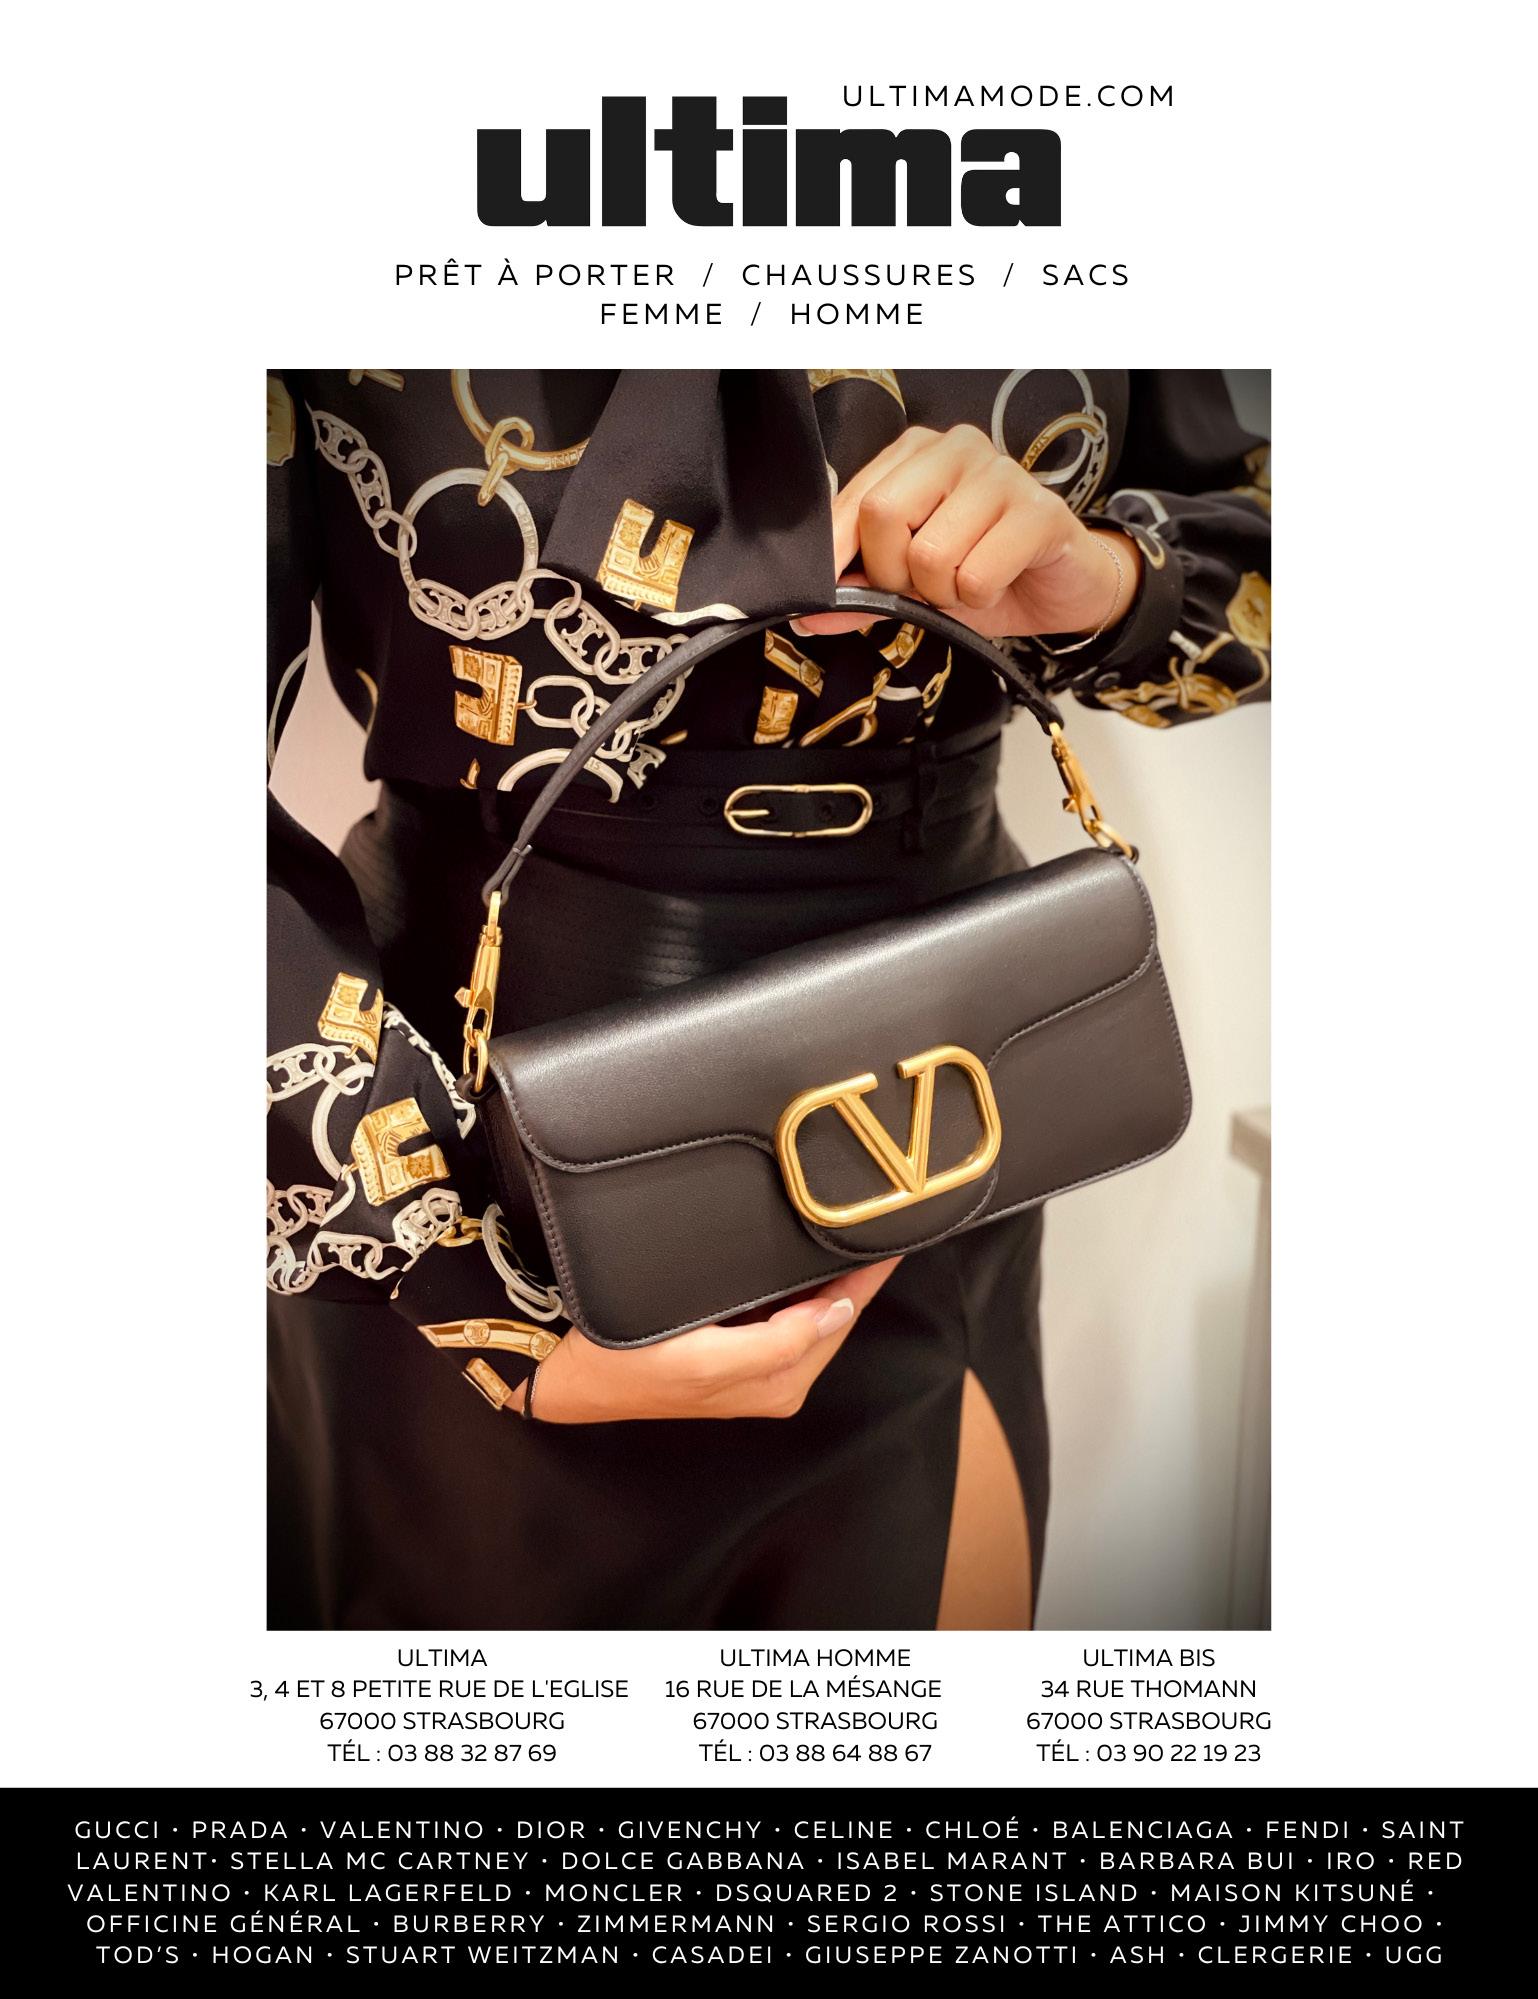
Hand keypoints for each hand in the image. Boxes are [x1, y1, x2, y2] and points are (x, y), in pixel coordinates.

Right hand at [527, 1258, 899, 1422]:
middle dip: (857, 1272)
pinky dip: (801, 1282)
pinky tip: (803, 1253)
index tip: (897, 1232)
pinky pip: (787, 1311)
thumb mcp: (703, 1360)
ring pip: (813, 1309)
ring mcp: (758, 1364)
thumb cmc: (629, 1364)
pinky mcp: (736, 1350)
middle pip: (835, 1312)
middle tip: (878, 1213)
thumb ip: (778, 1344)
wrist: (571, 1372)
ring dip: (830, 1273)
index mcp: (780, 1381)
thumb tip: (839, 1312)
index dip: (870, 1275)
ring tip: (851, 1224)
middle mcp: (778, 1377)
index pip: (843, 1315)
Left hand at [793, 424, 1139, 642]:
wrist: (1059, 588)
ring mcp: (1002, 474)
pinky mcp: (1040, 511)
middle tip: (923, 588)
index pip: (852, 501)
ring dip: (943, 593)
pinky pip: (976, 574)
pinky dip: (979, 598)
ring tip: (966, 583)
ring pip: (929, 553)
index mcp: (916, 454)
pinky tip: (997, 583)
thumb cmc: (983, 572)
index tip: (835, 588)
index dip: (838, 554)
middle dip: (893, 574)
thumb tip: (808, 614)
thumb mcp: (912, 587)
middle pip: (883, 515)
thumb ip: (860, 595)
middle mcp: (956, 449)